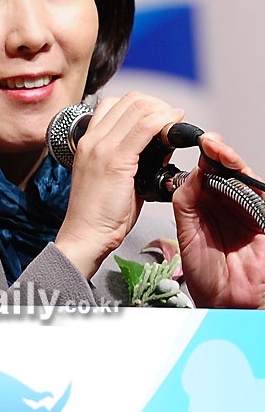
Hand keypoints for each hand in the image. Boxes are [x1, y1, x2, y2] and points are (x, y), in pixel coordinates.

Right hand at [55, 91, 183, 278]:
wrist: (85, 234)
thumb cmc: (100, 213)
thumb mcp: (115, 176)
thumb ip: (133, 155)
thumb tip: (159, 142)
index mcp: (89, 140)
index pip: (117, 104)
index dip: (145, 105)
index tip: (161, 117)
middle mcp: (93, 138)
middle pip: (129, 100)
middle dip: (156, 104)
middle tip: (171, 120)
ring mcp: (101, 147)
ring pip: (138, 108)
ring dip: (162, 111)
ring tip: (174, 124)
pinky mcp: (115, 160)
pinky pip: (144, 128)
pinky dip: (163, 122)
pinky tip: (173, 128)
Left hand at [173, 133, 264, 307]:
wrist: (226, 302)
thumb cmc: (206, 274)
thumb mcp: (187, 231)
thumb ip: (187, 200)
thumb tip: (191, 172)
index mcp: (204, 204)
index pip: (202, 171)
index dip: (197, 156)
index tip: (190, 144)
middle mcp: (225, 203)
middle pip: (222, 168)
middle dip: (214, 151)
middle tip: (205, 141)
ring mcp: (245, 208)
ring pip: (240, 175)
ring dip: (229, 159)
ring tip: (216, 149)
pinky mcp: (262, 216)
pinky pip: (258, 192)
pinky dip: (247, 177)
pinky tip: (233, 167)